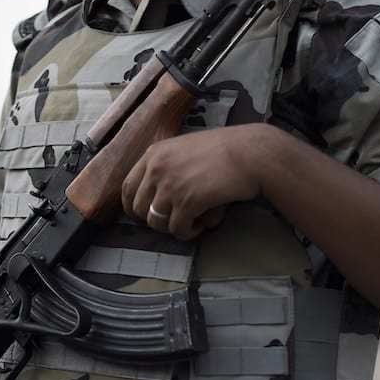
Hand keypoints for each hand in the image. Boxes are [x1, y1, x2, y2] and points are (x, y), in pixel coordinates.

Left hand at [121, 125, 262, 239]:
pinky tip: (203, 223)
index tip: (146, 215)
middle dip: (156, 220)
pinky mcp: (187, 201)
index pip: (127, 188)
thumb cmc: (225, 150)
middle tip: (177, 219)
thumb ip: (167, 166)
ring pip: (156, 223)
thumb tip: (155, 197)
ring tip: (193, 221)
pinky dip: (189, 232)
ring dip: (174, 227)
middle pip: (138, 209)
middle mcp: (157, 168)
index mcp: (154, 153)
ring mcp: (170, 185)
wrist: (251, 153)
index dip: (133, 207)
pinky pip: (178, 229)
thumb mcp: (185, 148)